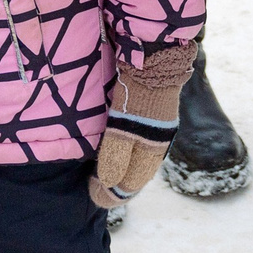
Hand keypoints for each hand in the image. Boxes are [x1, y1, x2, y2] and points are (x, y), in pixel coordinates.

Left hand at [89, 41, 196, 208]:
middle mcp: (159, 143)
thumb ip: (116, 154)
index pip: (132, 183)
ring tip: (108, 175)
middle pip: (139, 174)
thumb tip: (108, 182)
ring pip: (142, 160)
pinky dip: (130, 156)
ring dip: (125, 171)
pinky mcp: (154, 116)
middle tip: (97, 189)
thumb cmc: (137, 92)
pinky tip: (122, 150)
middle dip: (119, 186)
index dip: (111, 194)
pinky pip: (142, 146)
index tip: (92, 195)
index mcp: (152, 150)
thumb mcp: (123, 125)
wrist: (156, 58)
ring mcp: (159, 129)